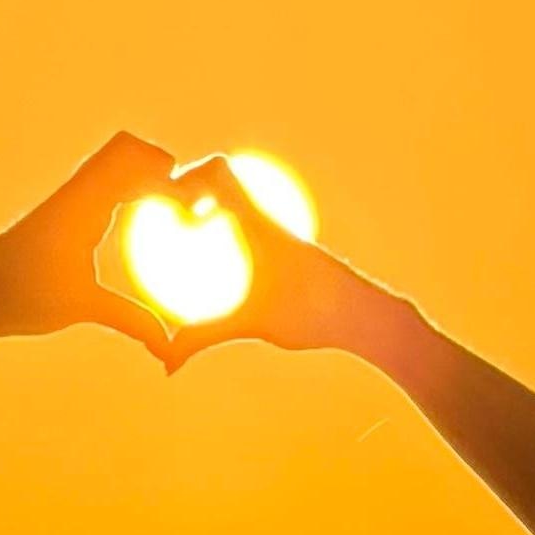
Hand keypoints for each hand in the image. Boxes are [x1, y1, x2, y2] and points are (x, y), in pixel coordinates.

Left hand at [0, 132, 180, 358]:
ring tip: (170, 206)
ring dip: (142, 174)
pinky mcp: (59, 212)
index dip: (173, 179)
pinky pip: (99, 184)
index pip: (136, 166)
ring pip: (110, 162)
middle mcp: (74, 192)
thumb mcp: (82, 306)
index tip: (196, 208)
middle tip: (188, 200)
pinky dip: (124, 191)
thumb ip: (131, 320)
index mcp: (82, 204)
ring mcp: (66, 199)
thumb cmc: (22, 296)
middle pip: (126, 148)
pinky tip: (137, 222)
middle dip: (161, 164)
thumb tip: (168, 348)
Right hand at [162, 156, 411, 366]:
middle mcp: (269, 220)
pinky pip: (251, 231)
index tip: (173, 209)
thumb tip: (166, 364)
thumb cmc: (315, 313)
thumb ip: (204, 337)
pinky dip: (230, 237)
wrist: (368, 315)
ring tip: (187, 240)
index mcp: (258, 222)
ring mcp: (281, 234)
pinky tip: (221, 271)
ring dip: (212, 208)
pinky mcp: (292, 252)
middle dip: (191, 188)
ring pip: (240, 205)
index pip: (219, 170)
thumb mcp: (253, 324)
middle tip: (170, 220)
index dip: (188, 175)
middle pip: (225, 179)